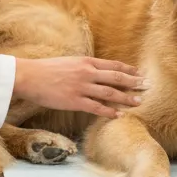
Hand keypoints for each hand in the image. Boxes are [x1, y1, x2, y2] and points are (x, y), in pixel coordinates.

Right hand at [13, 57, 147, 118]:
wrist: (29, 76)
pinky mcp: (74, 101)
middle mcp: (87, 73)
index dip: (128, 70)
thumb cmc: (46, 69)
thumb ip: (83, 67)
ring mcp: (81, 87)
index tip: (139, 73)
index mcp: (85, 61)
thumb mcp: (68, 62)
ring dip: (126, 98)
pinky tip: (119, 115)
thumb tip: (95, 71)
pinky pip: (96, 107)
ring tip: (138, 102)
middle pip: (116, 78)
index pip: (113, 65)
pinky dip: (109, 112)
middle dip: (133, 83)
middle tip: (147, 86)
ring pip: (110, 93)